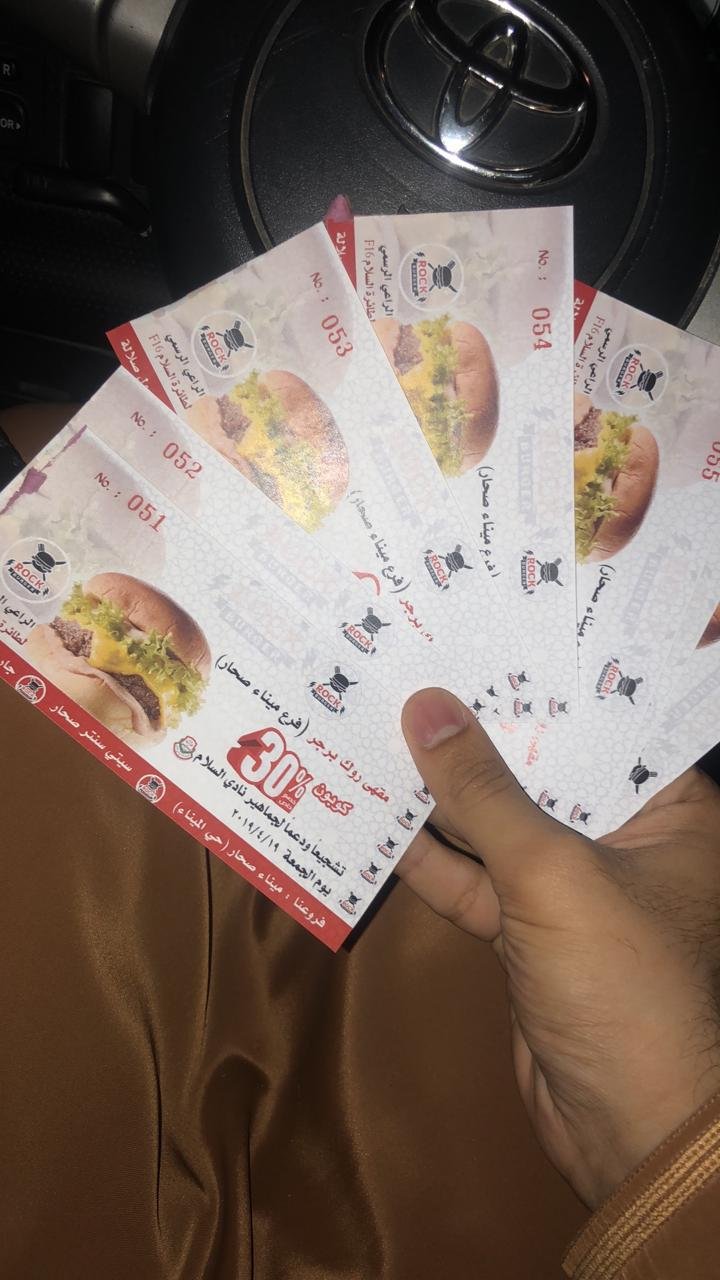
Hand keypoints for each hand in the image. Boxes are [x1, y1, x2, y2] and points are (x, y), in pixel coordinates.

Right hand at [397, 689, 719, 1207]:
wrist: (624, 1129)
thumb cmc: (620, 984)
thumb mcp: (550, 872)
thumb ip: (483, 791)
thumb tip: (425, 707)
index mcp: (666, 811)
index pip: (603, 723)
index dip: (541, 679)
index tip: (479, 631)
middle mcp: (623, 839)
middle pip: (542, 770)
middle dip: (476, 731)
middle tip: (413, 667)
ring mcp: (571, 888)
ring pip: (498, 825)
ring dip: (439, 794)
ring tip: (375, 727)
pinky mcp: (526, 932)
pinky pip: (472, 880)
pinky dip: (426, 859)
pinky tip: (372, 818)